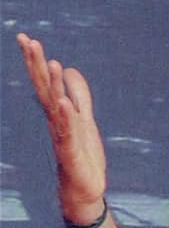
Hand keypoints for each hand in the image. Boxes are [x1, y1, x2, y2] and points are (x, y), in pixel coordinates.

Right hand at [17, 33, 107, 223]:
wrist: (84, 189)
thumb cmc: (81, 154)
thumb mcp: (84, 119)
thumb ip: (79, 96)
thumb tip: (70, 69)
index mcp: (58, 113)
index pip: (44, 83)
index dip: (35, 61)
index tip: (25, 38)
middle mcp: (56, 121)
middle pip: (44, 89)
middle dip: (36, 65)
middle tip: (28, 40)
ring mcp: (63, 135)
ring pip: (55, 106)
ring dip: (53, 84)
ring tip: (51, 61)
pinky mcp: (72, 151)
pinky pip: (68, 131)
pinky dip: (67, 116)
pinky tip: (64, 102)